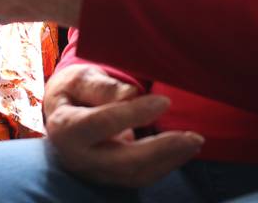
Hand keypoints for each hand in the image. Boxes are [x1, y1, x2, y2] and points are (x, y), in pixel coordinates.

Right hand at [44, 64, 203, 187]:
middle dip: (162, 150)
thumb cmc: (73, 91)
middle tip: (193, 136)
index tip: (165, 101)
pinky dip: (165, 166)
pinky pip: (141, 177)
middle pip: (124, 160)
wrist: (63, 115)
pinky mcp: (111, 178)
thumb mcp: (80, 79)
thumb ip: (102, 87)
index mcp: (66, 128)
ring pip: (136, 174)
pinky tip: (183, 150)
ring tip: (195, 142)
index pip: (102, 123)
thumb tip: (131, 93)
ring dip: (170, 160)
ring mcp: (96, 172)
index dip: (134, 113)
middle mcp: (79, 157)